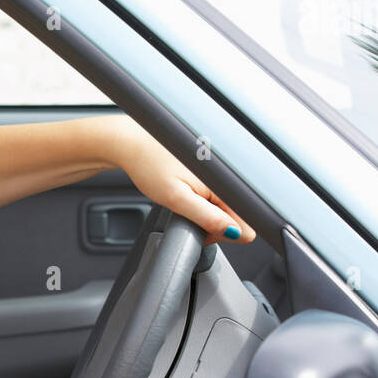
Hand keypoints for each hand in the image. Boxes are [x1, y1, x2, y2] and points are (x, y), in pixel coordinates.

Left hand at [116, 118, 255, 247]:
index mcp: (224, 182)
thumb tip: (233, 232)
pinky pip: (218, 192)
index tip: (201, 229)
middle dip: (214, 222)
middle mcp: (228, 172)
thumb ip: (208, 217)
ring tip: (185, 198)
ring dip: (208, 209)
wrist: (132, 144)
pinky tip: (188, 189)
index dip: (223, 233)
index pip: (245, 224)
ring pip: (227, 204)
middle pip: (237, 216)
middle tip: (187, 214)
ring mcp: (221, 168)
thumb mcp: (177, 199)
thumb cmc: (149, 166)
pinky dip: (204, 196)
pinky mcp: (212, 166)